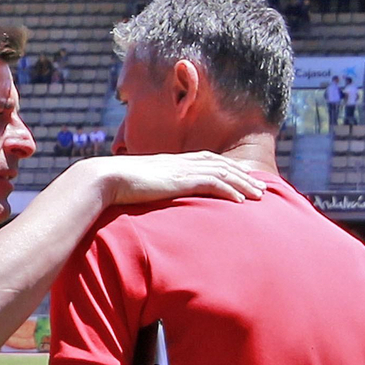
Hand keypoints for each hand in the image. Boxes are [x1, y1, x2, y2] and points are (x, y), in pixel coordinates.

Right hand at [89, 151, 267, 206]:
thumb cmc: (111, 186)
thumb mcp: (135, 187)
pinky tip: (241, 201)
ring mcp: (181, 170)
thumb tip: (146, 203)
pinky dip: (229, 191)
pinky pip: (212, 184)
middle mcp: (179, 162)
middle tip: (261, 187)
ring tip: (260, 196)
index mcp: (170, 162)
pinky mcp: (180, 180)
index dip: (226, 168)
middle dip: (243, 175)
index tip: (241, 177)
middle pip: (220, 165)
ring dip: (243, 184)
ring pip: (222, 173)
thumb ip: (146, 191)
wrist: (103, 179)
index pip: (206, 160)